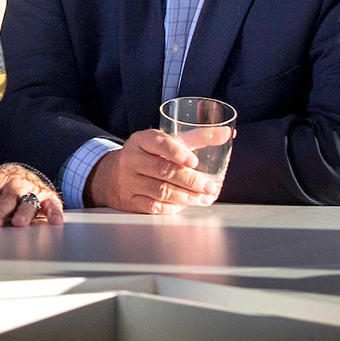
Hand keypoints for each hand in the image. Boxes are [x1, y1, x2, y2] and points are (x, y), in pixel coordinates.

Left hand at [0, 163, 63, 226]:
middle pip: (7, 197)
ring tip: (19, 223)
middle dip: (0, 209)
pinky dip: (55, 213)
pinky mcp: (48, 198)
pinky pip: (53, 205)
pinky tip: (54, 222)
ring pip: (28, 201)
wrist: (21, 174)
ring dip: (24, 212)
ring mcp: (32, 190)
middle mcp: (14, 184)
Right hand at [87, 130, 222, 213]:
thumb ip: (197, 138)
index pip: (158, 143)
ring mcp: (128, 181)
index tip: (194, 161)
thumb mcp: (167, 142)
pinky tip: (186, 204)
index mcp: (141, 140)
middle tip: (209, 187)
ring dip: (186, 196)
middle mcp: (131, 159)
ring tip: (204, 198)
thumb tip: (228, 133)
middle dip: (190, 181)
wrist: (111, 175)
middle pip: (163, 170)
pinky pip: (154, 206)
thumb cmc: (148, 155)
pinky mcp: (129, 200)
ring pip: (160, 191)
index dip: (176, 152)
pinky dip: (173, 207)